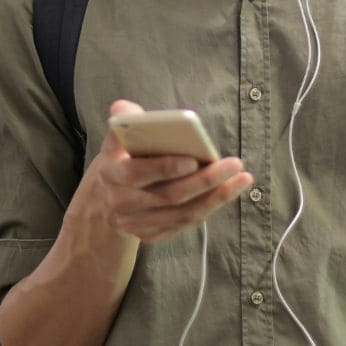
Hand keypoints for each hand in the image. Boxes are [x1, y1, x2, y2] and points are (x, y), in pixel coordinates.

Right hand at [83, 100, 253, 243]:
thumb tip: (129, 110)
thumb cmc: (120, 160)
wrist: (104, 199)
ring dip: (216, 197)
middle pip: (169, 195)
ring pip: (182, 213)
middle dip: (205, 180)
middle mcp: (123, 203)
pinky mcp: (151, 235)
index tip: (193, 159)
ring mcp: (137, 224)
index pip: (138, 174)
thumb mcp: (115, 139)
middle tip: (234, 163)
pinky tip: (229, 191)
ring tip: (242, 178)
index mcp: (112, 175)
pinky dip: (209, 207)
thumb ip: (124, 121)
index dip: (165, 168)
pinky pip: (185, 223)